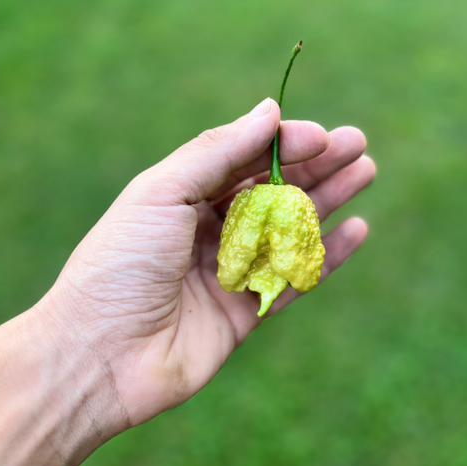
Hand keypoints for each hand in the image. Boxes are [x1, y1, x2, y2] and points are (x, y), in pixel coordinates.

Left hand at [41, 98, 374, 430]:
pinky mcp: (246, 313)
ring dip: (327, 201)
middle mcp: (207, 231)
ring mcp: (229, 272)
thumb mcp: (161, 193)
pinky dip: (326, 256)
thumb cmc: (121, 265)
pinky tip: (357, 230)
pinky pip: (294, 279)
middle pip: (271, 190)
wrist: (101, 355)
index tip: (320, 135)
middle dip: (314, 166)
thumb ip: (216, 152)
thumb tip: (269, 110)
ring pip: (289, 230)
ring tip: (365, 172)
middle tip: (358, 144)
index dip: (282, 143)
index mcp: (180, 196)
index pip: (241, 159)